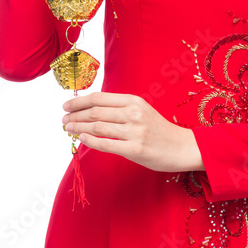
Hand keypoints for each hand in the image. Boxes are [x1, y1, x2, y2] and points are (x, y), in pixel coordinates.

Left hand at [62, 92, 204, 173]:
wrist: (183, 147)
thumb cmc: (159, 130)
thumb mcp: (142, 111)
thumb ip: (120, 109)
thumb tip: (92, 111)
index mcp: (134, 101)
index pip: (99, 98)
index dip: (79, 101)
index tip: (67, 105)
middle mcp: (133, 113)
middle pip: (95, 112)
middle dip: (75, 115)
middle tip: (63, 119)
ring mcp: (135, 131)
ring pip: (97, 127)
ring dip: (78, 127)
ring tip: (68, 128)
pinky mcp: (135, 149)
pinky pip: (106, 144)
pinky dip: (89, 141)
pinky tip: (81, 139)